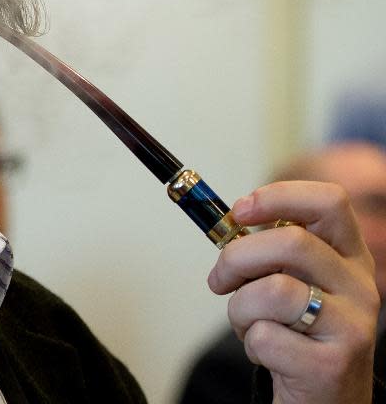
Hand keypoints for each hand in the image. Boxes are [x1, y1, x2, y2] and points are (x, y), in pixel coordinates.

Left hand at [208, 181, 379, 403]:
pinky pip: (265, 337)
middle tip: (220, 280)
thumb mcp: (294, 281)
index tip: (240, 212)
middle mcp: (360, 285)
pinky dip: (251, 343)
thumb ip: (270, 251)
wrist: (324, 399)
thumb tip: (229, 219)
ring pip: (272, 291)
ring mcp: (351, 326)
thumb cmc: (298, 331)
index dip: (278, 197)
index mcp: (349, 256)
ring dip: (239, 308)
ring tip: (248, 323)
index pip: (329, 201)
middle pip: (290, 242)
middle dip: (236, 258)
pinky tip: (268, 353)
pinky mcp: (332, 365)